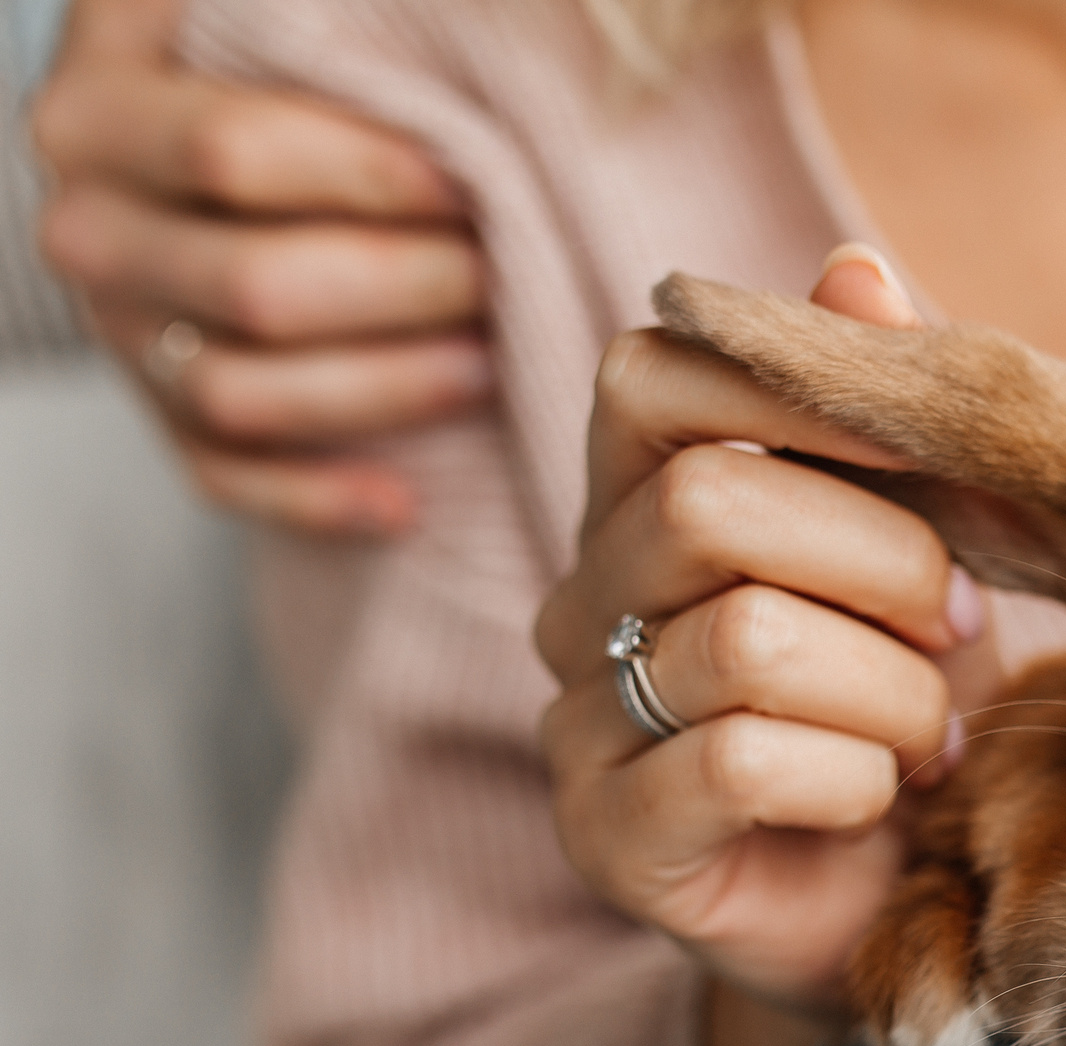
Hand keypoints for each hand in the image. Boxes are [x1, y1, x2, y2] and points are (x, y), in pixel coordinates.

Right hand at [32, 0, 489, 533]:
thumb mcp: (275, 11)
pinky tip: (405, 499)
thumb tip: (440, 51)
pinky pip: (228, 480)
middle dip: (404, 286)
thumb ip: (335, 28)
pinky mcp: (160, 416)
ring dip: (383, 389)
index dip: (372, 174)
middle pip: (257, 286)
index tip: (469, 178)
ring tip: (486, 362)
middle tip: (500, 270)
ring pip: (246, 393)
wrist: (204, 144)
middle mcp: (88, 231)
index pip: (234, 154)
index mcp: (96, 112)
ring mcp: (120, 334)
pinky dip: (319, 501)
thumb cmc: (275, 68)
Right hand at [537, 248, 994, 1045]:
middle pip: (712, 504)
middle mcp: (582, 600)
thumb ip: (888, 422)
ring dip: (895, 695)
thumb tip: (857, 266)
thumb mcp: (929, 555)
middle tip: (962, 637)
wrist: (900, 906)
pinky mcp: (609, 839)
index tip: (934, 455)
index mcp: (643, 503)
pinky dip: (856, 779)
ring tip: (932, 740)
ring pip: (747, 641)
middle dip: (891, 567)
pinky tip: (880, 803)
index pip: (650, 375)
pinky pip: (743, 762)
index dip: (797, 391)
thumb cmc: (912, 711)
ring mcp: (577, 723)